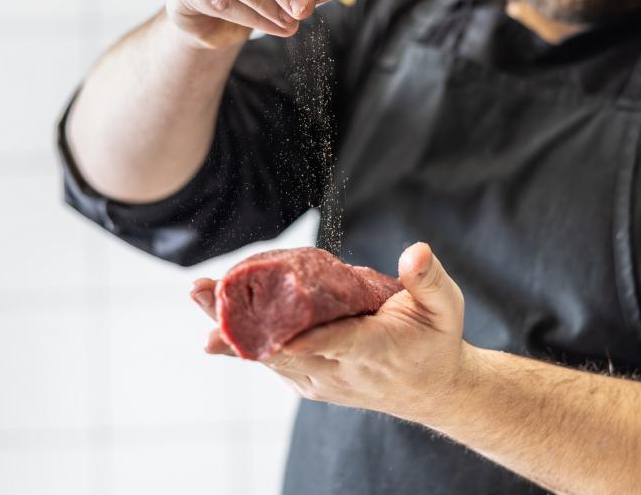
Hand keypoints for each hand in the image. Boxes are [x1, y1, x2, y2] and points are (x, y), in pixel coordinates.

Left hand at [189, 243, 468, 424]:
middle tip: (199, 291)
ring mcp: (319, 379)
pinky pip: (271, 358)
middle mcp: (339, 370)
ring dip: (228, 325)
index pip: (336, 342)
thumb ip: (428, 279)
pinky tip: (214, 315)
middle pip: (281, 346)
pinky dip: (242, 337)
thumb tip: (416, 252)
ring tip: (195, 294)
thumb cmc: (437, 339)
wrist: (430, 389)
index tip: (271, 333)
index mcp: (374, 348)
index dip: (303, 339)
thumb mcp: (445, 306)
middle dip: (238, 318)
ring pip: (267, 353)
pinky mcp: (307, 379)